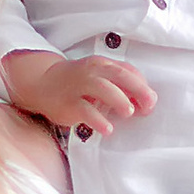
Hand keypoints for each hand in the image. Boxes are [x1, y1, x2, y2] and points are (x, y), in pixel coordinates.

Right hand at [0, 46, 157, 138]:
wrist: (42, 83)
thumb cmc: (78, 83)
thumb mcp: (99, 77)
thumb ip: (121, 86)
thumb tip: (145, 101)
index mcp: (102, 64)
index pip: (127, 71)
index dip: (142, 86)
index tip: (150, 102)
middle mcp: (91, 72)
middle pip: (119, 76)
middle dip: (138, 90)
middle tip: (147, 106)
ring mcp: (79, 86)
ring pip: (103, 89)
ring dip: (119, 100)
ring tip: (128, 113)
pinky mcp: (68, 104)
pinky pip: (85, 111)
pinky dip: (98, 120)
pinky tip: (108, 129)